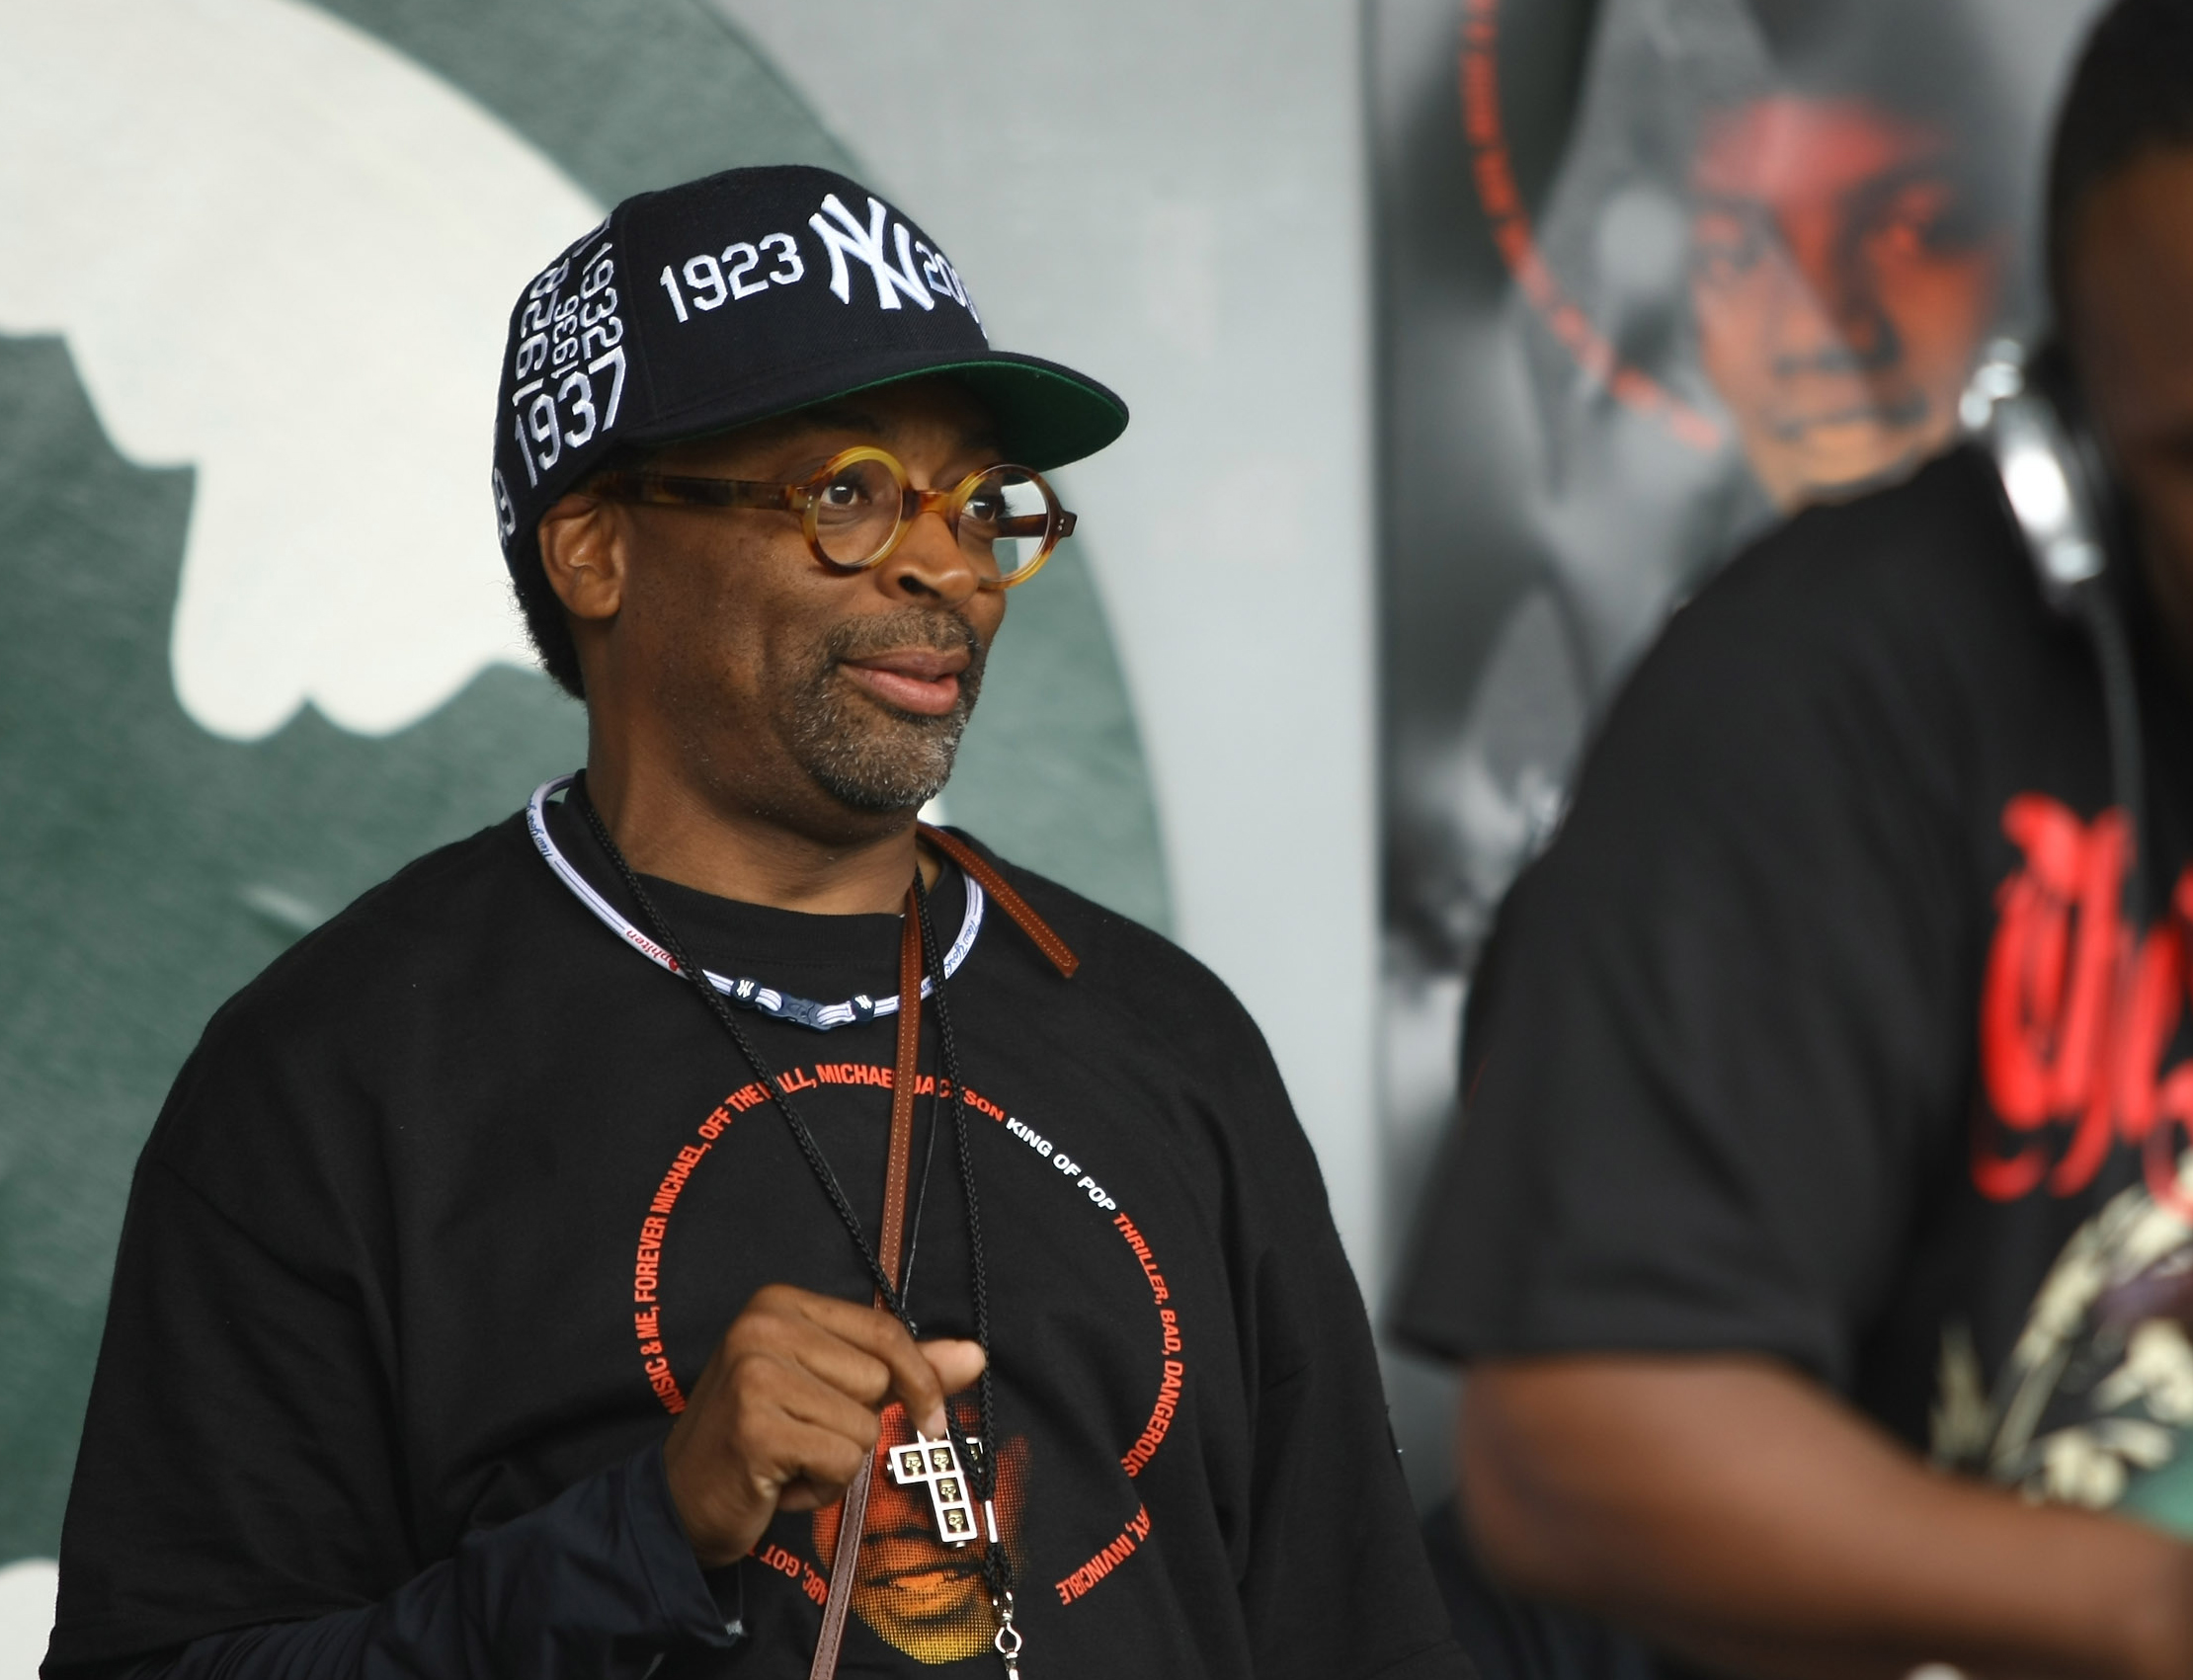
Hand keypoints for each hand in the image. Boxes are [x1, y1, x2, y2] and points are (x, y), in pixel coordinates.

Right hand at [661, 1283, 984, 1566]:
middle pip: (877, 1381)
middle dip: (854, 1424)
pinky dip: (821, 1487)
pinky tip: (780, 1481)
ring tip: (789, 1458)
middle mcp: (763, 1326)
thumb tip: (974, 1354)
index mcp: (780, 1302)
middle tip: (802, 1437)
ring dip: (836, 1459)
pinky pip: (842, 1461)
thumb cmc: (759, 1441)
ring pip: (863, 1425)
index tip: (931, 1417)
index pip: (885, 1330)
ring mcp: (755, 1374)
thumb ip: (901, 1369)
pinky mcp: (756, 1426)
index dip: (919, 1379)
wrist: (678, 1503)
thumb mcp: (828, 1390)